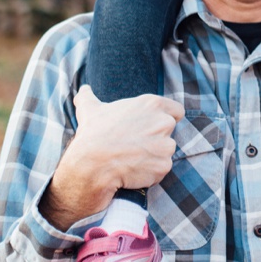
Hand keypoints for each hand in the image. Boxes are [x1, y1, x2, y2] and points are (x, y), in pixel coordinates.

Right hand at [42, 86, 181, 230]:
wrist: (90, 164)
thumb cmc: (91, 134)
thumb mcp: (89, 110)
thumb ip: (89, 96)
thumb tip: (83, 89)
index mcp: (152, 104)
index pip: (177, 111)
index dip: (167, 118)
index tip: (153, 126)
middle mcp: (164, 122)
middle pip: (170, 131)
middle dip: (156, 137)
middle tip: (134, 143)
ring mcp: (166, 145)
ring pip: (165, 151)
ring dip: (153, 155)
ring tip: (131, 157)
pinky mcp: (164, 165)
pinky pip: (161, 168)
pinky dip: (150, 171)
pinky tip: (133, 169)